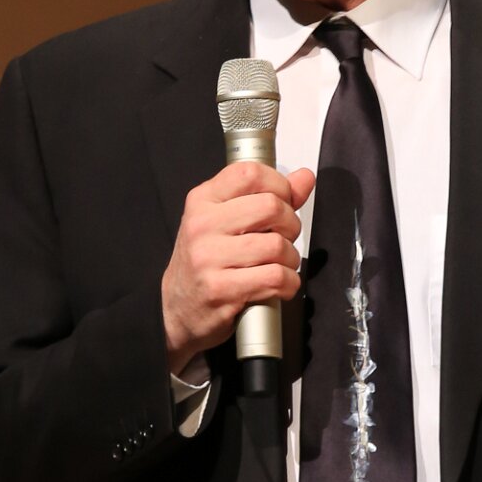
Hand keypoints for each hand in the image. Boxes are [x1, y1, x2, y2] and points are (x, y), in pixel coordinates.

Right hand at [161, 161, 314, 374]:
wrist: (177, 309)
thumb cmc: (205, 262)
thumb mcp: (226, 220)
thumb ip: (267, 197)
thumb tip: (304, 178)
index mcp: (203, 200)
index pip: (251, 173)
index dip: (279, 185)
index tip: (283, 201)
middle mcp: (202, 225)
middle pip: (271, 207)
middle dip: (291, 225)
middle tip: (284, 238)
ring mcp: (208, 257)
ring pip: (277, 245)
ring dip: (290, 259)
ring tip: (280, 265)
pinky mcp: (220, 289)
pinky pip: (275, 278)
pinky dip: (288, 283)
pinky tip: (278, 285)